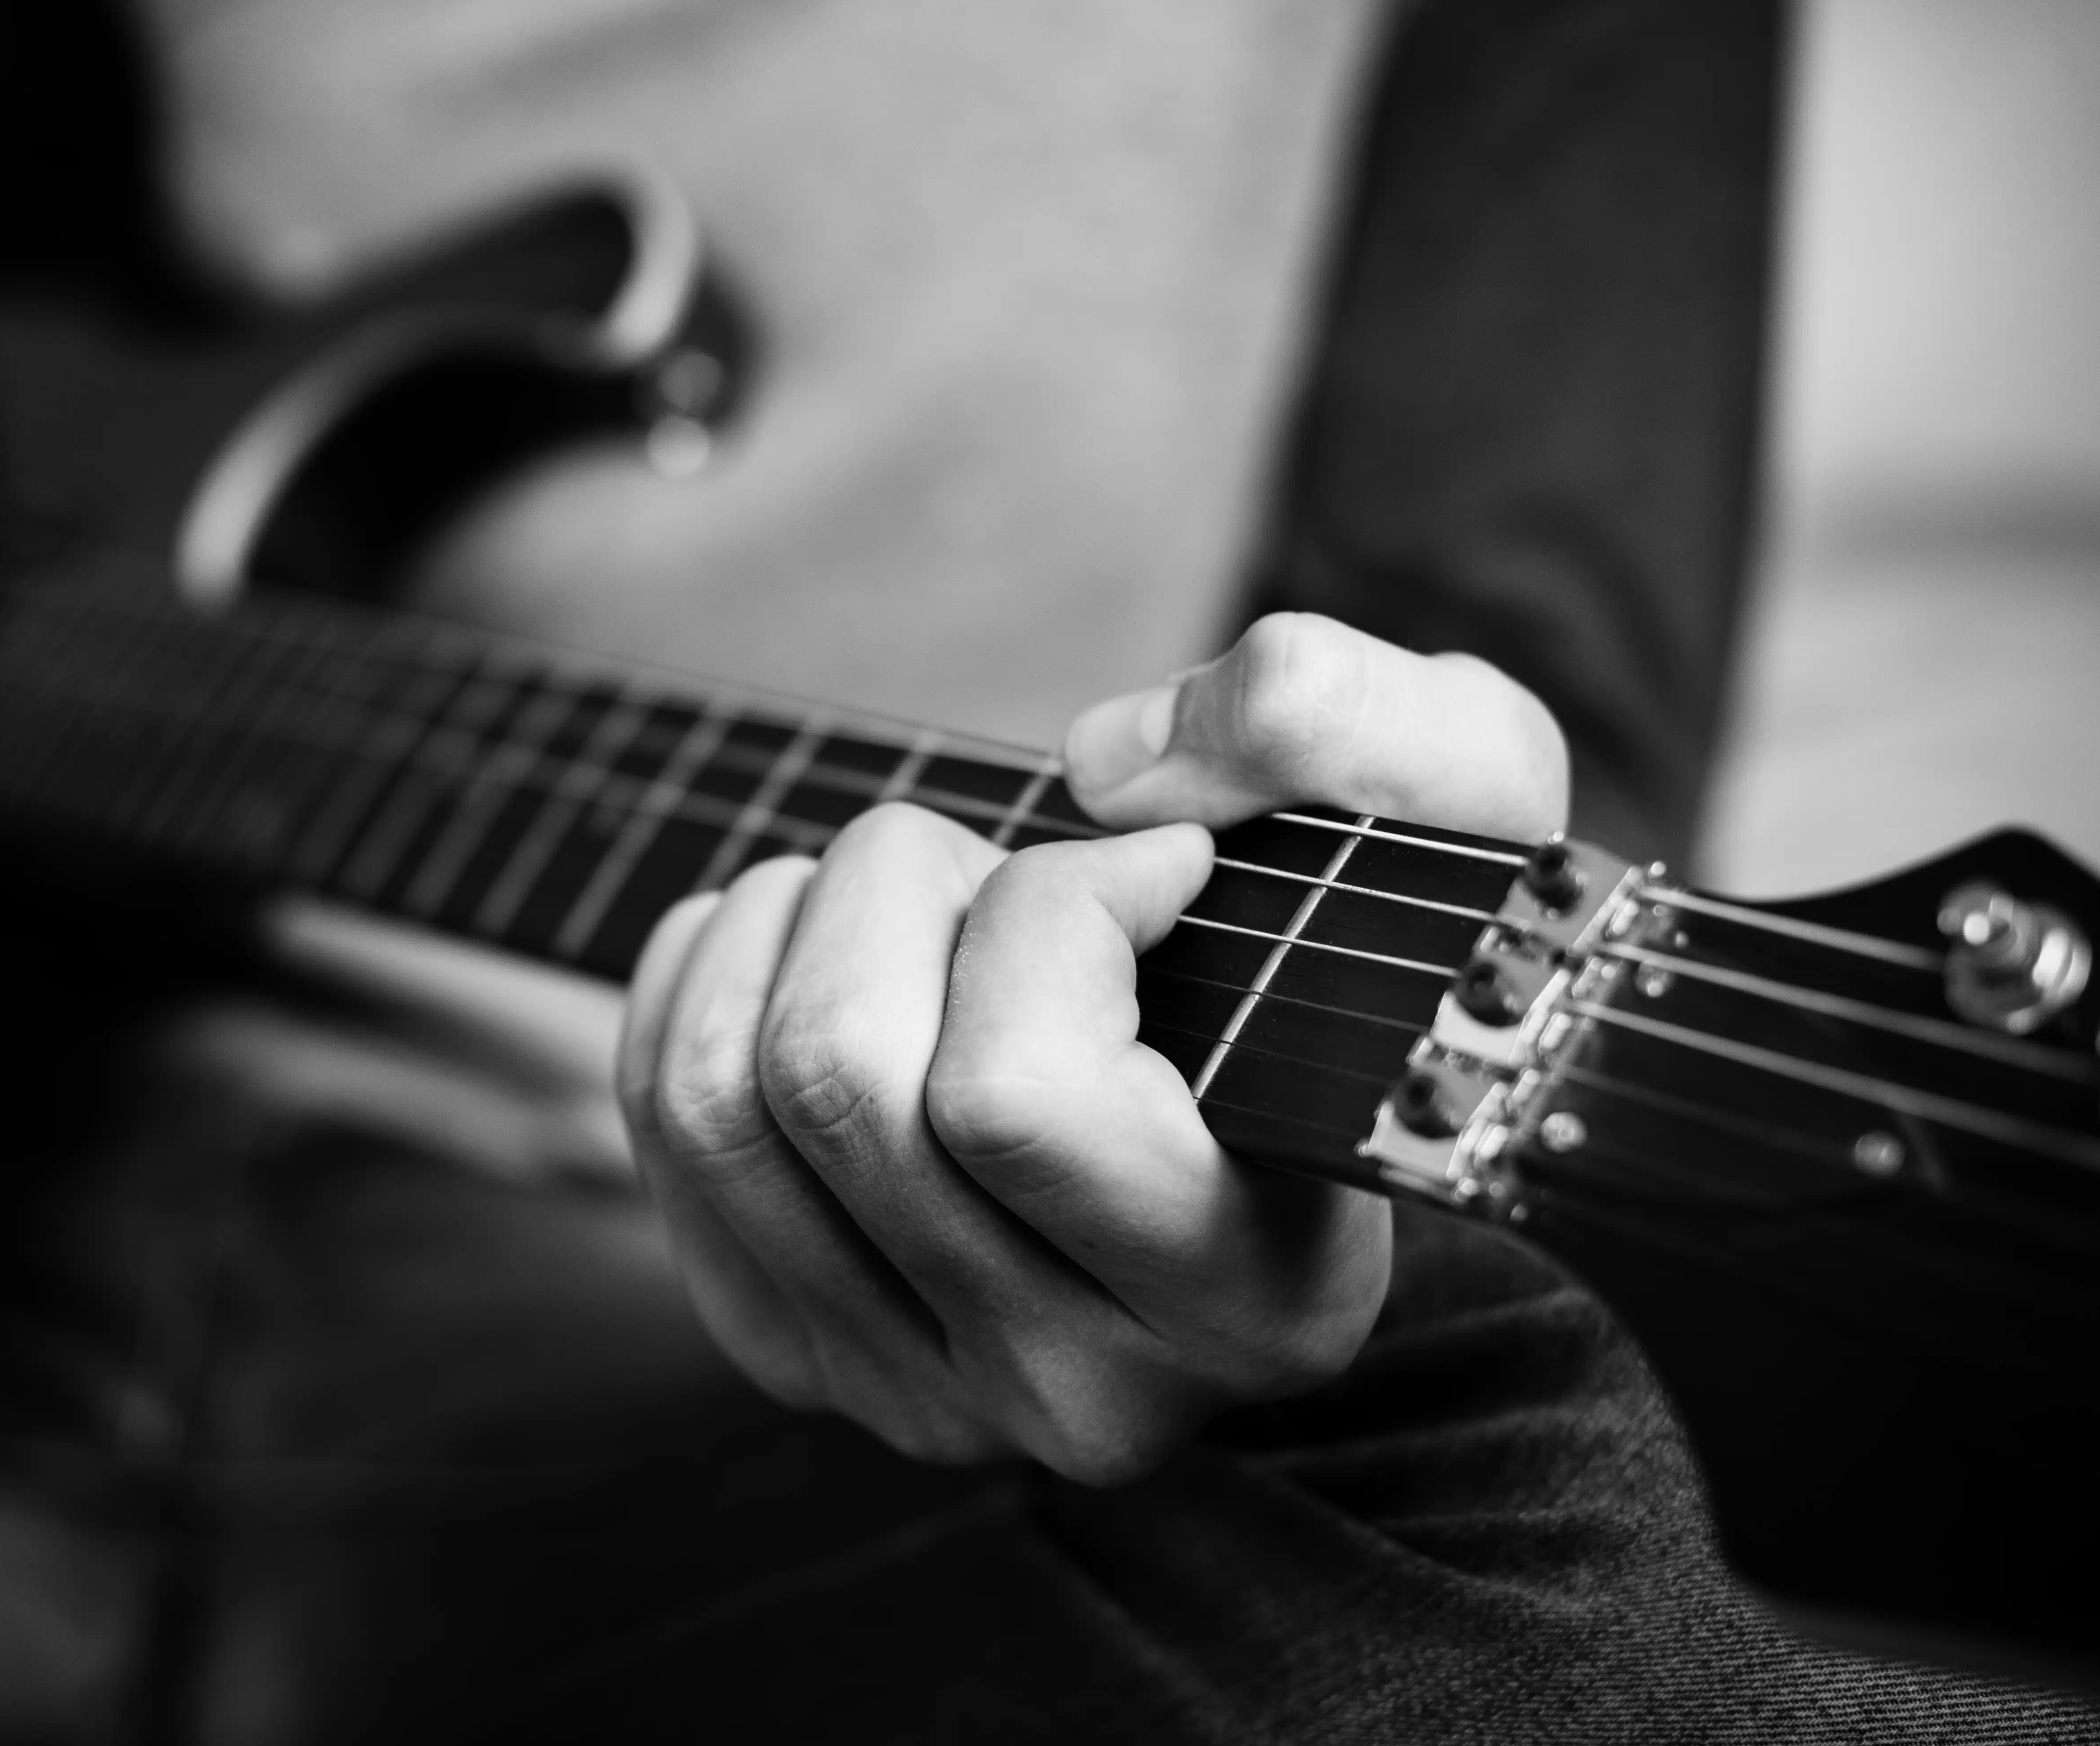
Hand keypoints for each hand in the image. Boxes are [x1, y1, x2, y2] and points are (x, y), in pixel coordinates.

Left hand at [615, 612, 1567, 1481]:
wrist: (1292, 1079)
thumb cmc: (1366, 937)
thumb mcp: (1462, 797)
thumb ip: (1358, 733)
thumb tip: (1114, 766)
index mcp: (1254, 1303)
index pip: (1016, 1096)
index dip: (1054, 911)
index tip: (1158, 863)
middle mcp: (1073, 1390)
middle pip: (844, 1082)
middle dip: (898, 887)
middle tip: (991, 862)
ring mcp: (908, 1386)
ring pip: (732, 1096)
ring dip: (789, 921)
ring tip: (897, 894)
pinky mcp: (790, 1346)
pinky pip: (661, 1123)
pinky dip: (703, 975)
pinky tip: (797, 941)